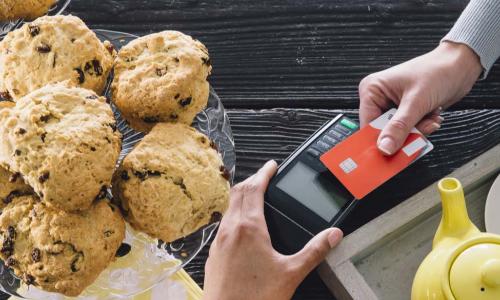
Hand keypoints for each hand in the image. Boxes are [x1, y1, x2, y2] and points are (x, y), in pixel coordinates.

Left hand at [204, 161, 342, 299]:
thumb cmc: (254, 298)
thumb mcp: (291, 273)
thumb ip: (314, 251)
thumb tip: (333, 235)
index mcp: (249, 228)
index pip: (254, 188)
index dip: (263, 173)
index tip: (271, 166)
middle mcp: (230, 230)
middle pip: (238, 192)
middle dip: (252, 180)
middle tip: (264, 176)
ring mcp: (219, 241)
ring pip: (229, 208)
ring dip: (241, 196)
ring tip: (255, 197)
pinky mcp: (214, 254)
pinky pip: (224, 224)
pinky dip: (234, 215)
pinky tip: (243, 227)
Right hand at [359, 41, 481, 154]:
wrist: (460, 65)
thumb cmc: (438, 71)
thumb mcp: (416, 101)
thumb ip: (399, 127)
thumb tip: (385, 148)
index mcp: (372, 90)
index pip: (367, 124)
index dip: (378, 140)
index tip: (388, 153)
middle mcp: (379, 98)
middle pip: (382, 130)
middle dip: (403, 134)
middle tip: (418, 132)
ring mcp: (392, 105)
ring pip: (397, 133)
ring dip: (416, 130)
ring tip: (429, 118)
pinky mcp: (405, 111)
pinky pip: (408, 130)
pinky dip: (422, 127)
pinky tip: (431, 116)